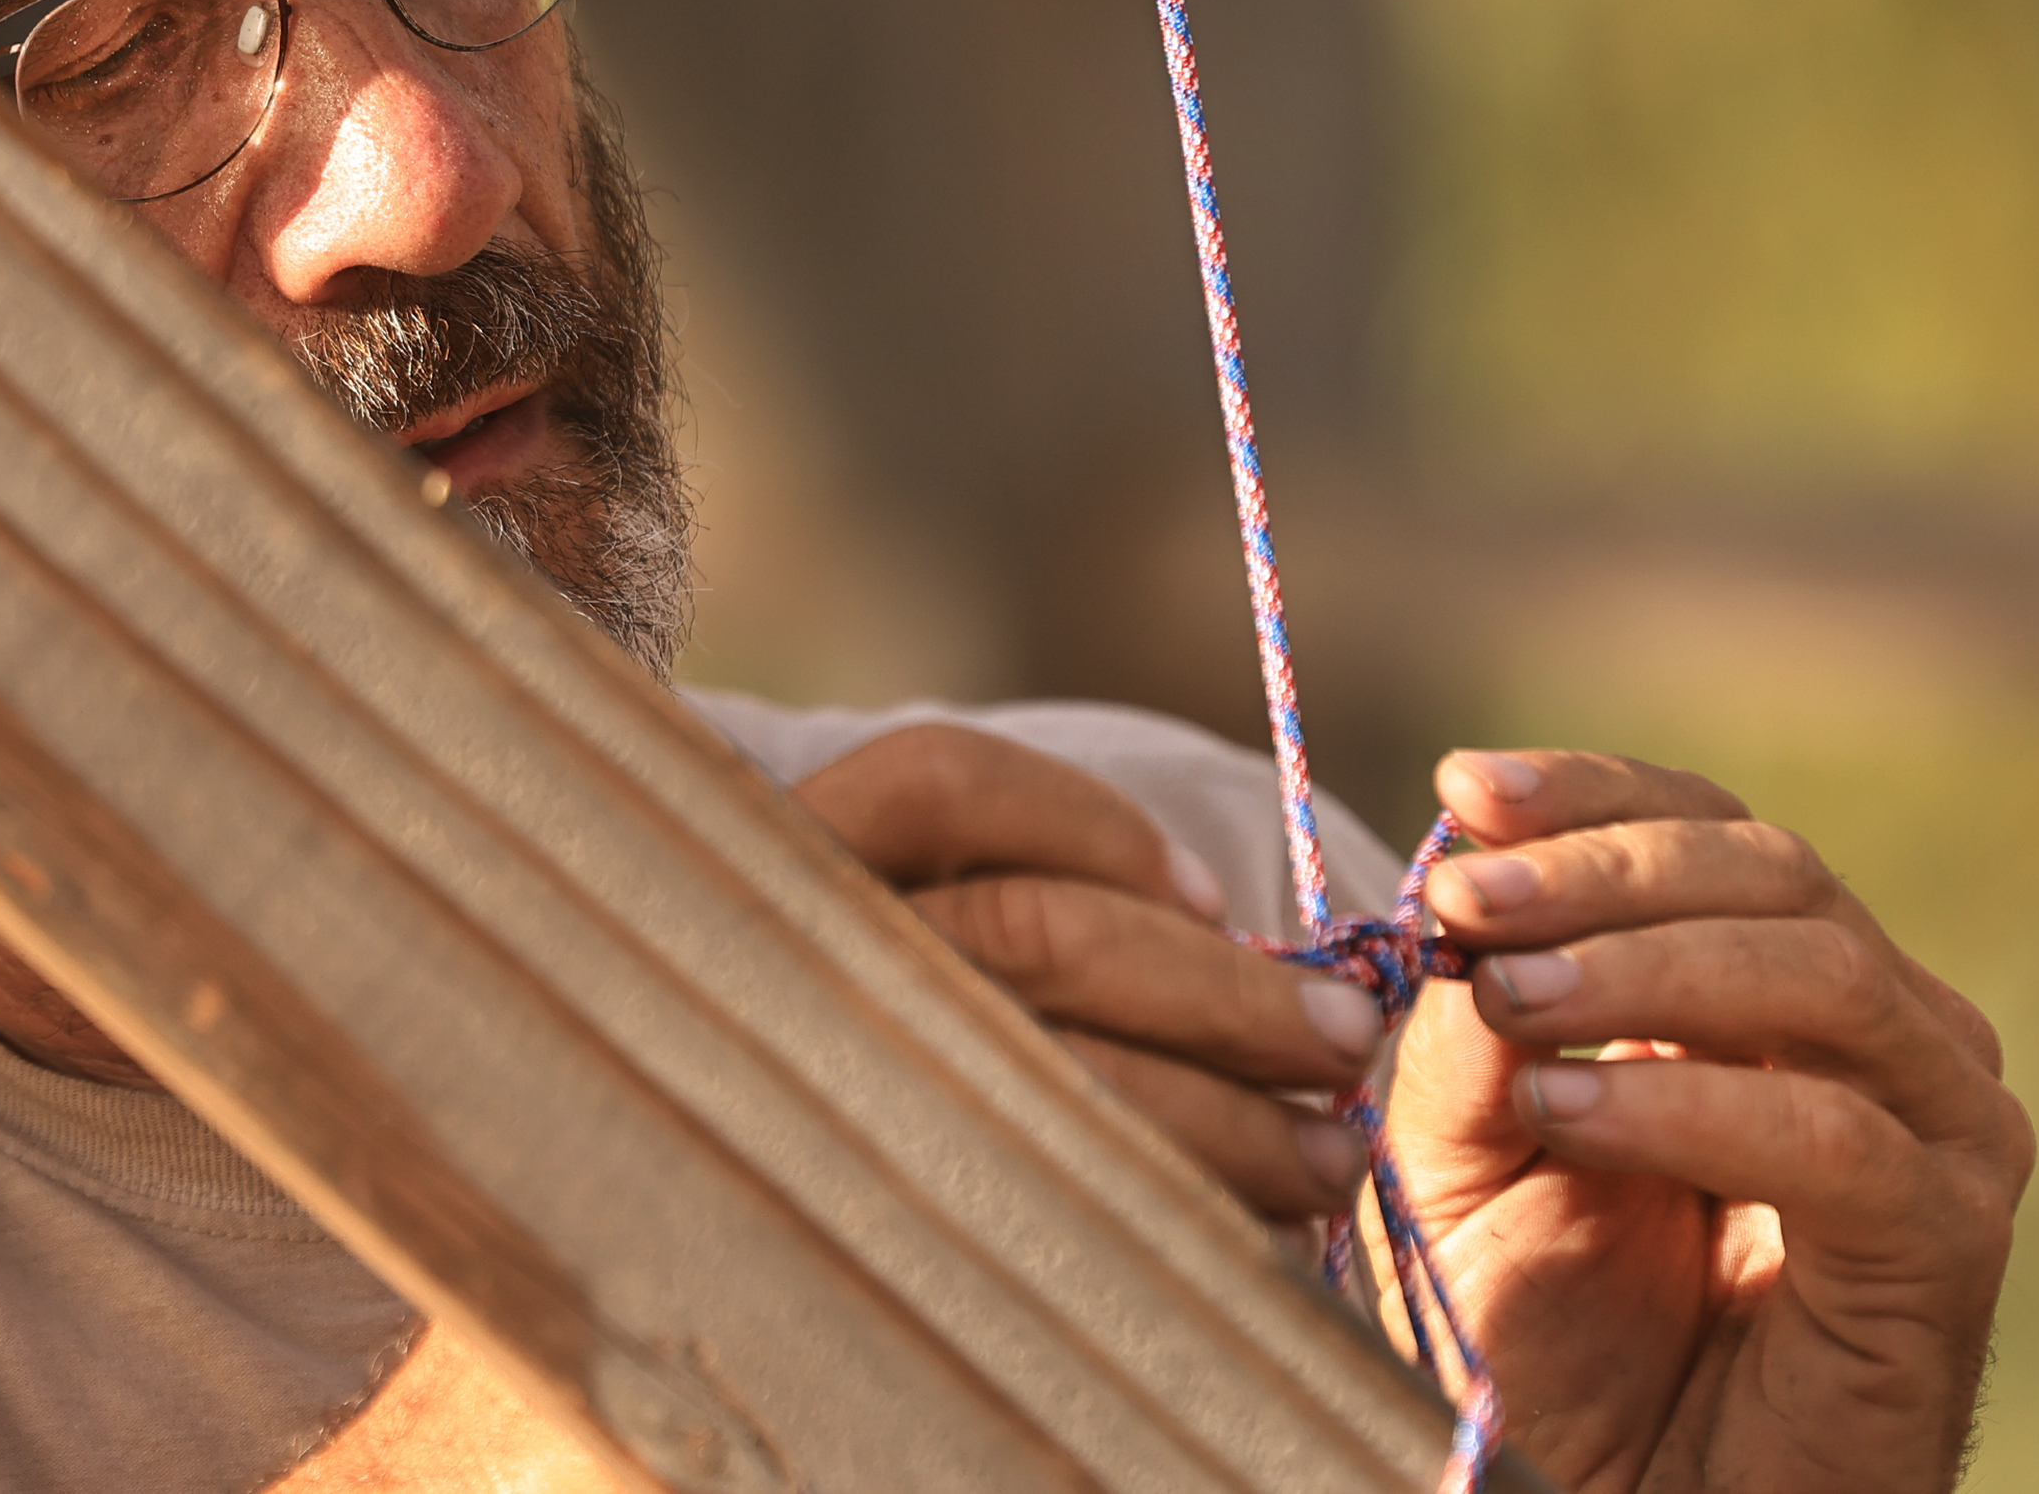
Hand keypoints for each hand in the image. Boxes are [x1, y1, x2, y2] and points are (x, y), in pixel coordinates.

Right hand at [793, 724, 1379, 1222]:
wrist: (695, 1252)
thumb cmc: (844, 1071)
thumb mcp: (868, 955)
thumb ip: (995, 922)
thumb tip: (1213, 932)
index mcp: (782, 865)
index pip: (936, 785)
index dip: (1092, 823)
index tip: (1214, 898)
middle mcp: (789, 965)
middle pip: (1033, 939)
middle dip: (1219, 993)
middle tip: (1343, 1039)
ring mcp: (815, 1092)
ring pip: (1055, 1084)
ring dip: (1224, 1122)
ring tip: (1324, 1158)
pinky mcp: (860, 1233)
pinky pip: (1044, 1228)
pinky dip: (1165, 1218)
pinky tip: (1230, 1234)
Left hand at [1387, 749, 2031, 1493]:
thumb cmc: (1550, 1327)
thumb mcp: (1468, 1142)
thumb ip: (1473, 1018)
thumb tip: (1464, 889)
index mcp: (1771, 979)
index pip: (1705, 828)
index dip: (1592, 796)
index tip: (1469, 791)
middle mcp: (1882, 1032)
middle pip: (1769, 872)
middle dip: (1601, 870)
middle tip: (1464, 899)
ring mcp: (1937, 1132)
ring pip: (1820, 976)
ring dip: (1645, 969)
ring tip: (1507, 999)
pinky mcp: (1948, 1246)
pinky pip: (1839, 1138)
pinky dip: (1692, 1106)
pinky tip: (1568, 1111)